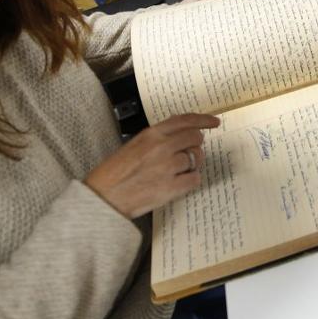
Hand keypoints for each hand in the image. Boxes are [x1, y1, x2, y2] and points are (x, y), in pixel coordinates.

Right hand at [84, 113, 220, 218]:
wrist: (104, 198)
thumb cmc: (114, 173)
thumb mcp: (134, 145)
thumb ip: (157, 138)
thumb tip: (180, 136)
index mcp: (151, 134)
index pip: (185, 120)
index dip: (203, 120)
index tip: (214, 122)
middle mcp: (162, 147)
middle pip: (195, 138)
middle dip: (196, 145)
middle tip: (191, 153)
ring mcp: (168, 167)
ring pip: (195, 160)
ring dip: (191, 165)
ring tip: (176, 172)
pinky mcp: (171, 187)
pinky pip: (195, 179)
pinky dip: (190, 181)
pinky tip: (178, 183)